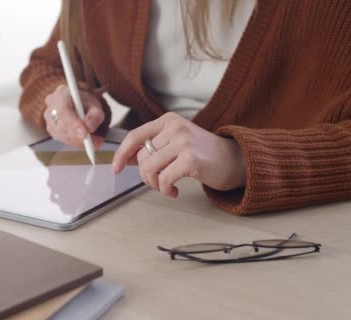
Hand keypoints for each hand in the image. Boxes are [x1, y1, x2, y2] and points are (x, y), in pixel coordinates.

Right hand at [43, 84, 104, 147]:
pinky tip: (87, 141)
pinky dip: (76, 142)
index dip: (73, 123)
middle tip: (93, 142)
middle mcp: (50, 107)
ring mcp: (49, 120)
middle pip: (61, 125)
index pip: (63, 111)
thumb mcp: (94, 104)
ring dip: (79, 141)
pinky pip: (63, 139)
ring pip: (62, 135)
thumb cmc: (84, 102)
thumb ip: (95, 115)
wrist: (75, 103)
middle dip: (78, 136)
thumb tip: (90, 129)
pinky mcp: (52, 131)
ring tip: (95, 142)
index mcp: (60, 94)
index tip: (85, 133)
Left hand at [112, 112, 246, 196]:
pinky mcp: (191, 160)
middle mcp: (175, 128)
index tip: (115, 168)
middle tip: (158, 183)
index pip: (135, 136)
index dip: (121, 154)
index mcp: (168, 121)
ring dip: (155, 184)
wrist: (235, 160)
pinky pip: (164, 179)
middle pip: (142, 157)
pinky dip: (165, 190)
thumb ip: (153, 147)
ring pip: (150, 168)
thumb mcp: (176, 142)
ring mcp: (184, 142)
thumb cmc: (202, 153)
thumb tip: (126, 158)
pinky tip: (175, 192)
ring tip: (166, 188)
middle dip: (145, 176)